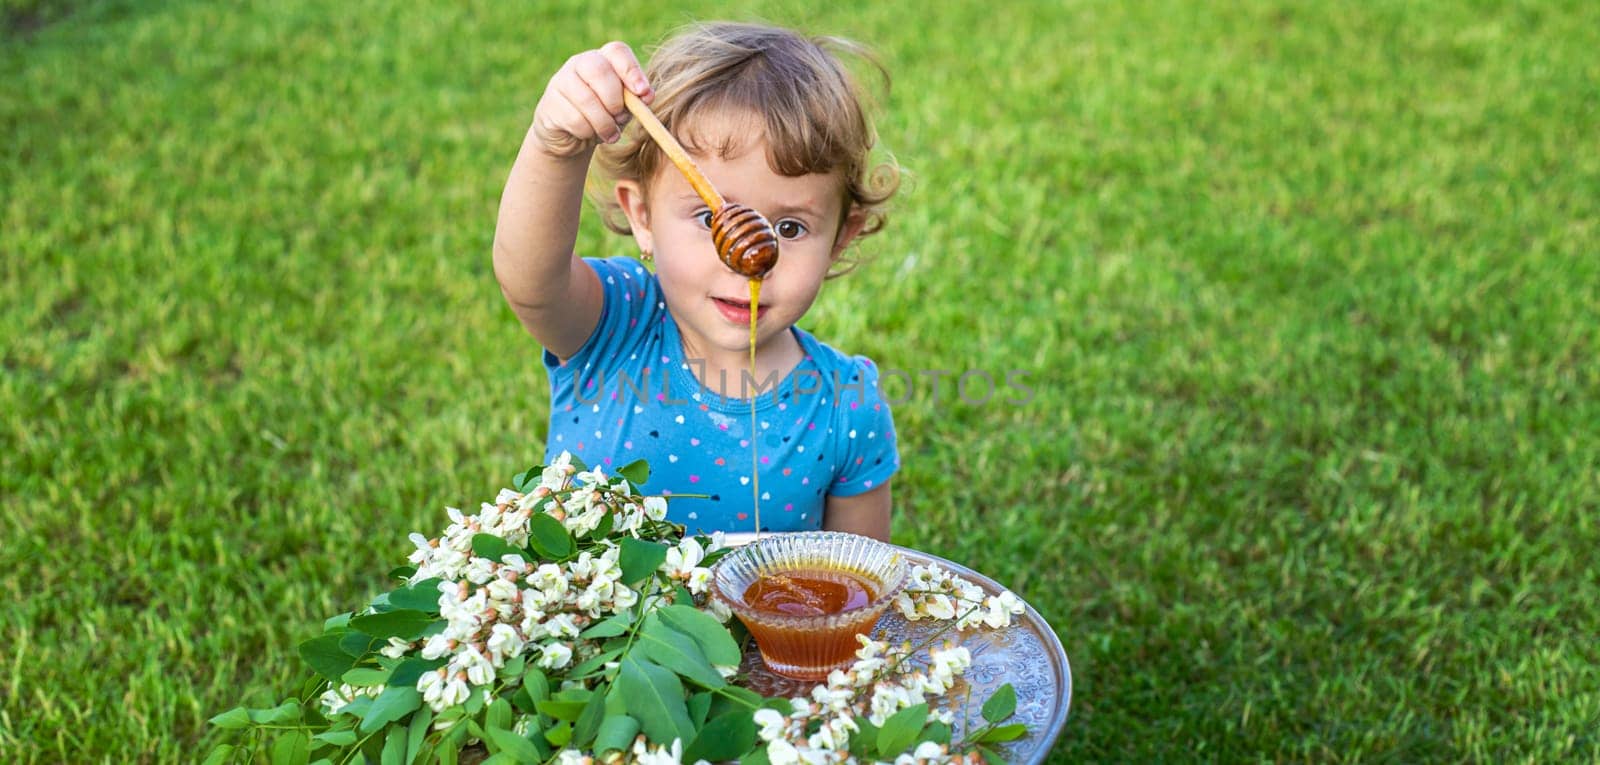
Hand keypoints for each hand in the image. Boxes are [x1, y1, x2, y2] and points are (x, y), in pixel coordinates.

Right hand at [531, 41, 652, 158]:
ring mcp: (561, 81)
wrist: (570, 138)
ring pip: (586, 99)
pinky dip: (587, 132)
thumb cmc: (603, 117)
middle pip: (599, 70)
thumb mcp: (624, 109)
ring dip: (604, 122)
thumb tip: (648, 95)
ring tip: (610, 134)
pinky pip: (574, 119)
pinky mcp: (549, 104)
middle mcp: (579, 63)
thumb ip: (636, 101)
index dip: (632, 70)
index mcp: (603, 59)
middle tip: (620, 118)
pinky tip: (588, 135)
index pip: (617, 51)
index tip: (643, 92)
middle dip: (615, 99)